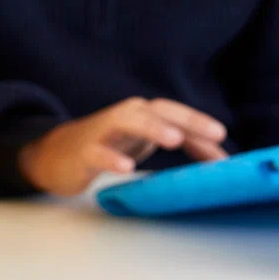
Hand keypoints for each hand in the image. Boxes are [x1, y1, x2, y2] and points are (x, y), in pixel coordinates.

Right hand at [18, 97, 228, 196]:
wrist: (55, 154)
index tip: (223, 139)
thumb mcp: (146, 141)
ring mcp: (103, 132)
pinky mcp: (84, 152)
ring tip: (173, 139)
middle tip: (214, 134)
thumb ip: (179, 144)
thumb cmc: (109, 145)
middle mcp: (125, 116)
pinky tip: (126, 168)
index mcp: (142, 114)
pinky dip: (112, 158)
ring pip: (128, 122)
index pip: (175, 114)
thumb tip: (221, 158)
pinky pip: (98, 153)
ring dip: (152, 128)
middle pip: (158, 111)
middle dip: (187, 120)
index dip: (200, 124)